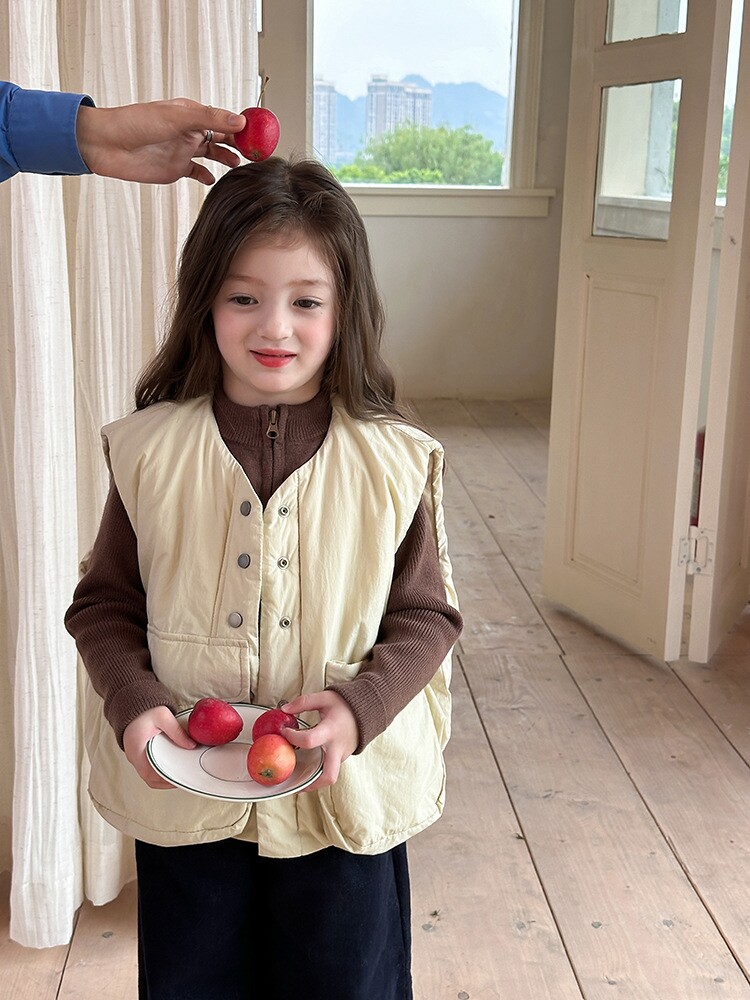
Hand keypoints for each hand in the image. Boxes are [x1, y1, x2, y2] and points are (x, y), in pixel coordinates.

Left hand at [76, 98, 246, 184]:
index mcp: (191, 114)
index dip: (243, 127)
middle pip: (222, 138)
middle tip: (258, 153)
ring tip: (240, 165)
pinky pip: (198, 173)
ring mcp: (183, 150)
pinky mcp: (175, 169)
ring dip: (227, 159)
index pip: (224, 119)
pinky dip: (208, 177)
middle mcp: (189, 131)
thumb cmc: (133, 123)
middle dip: (241, 145)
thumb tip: (239, 123)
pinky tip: (214, 180)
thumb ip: (208, 120)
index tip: (261, 134)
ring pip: (213, 155)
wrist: (106, 145)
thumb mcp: (176, 117)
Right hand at [122, 705, 195, 788]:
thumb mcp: (163, 716)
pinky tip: (171, 766)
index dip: (164, 780)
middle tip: (182, 779)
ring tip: (179, 775)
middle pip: (150, 778)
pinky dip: (160, 770)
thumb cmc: (144, 711)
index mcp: (137, 750)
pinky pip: (149, 767)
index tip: (178, 780)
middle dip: (166, 782)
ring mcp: (135, 756)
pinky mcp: (139, 754)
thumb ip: (177, 731)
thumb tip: (191, 746)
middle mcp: (134, 756)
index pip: (149, 774)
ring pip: (149, 774)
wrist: (132, 705)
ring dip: (163, 777)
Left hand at [281, 690, 358, 790]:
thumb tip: (285, 709)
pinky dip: (316, 769)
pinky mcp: (342, 758)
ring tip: (295, 775)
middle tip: (292, 780)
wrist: (367, 711)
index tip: (284, 732)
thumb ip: (304, 702)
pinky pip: (329, 768)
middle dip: (310, 783)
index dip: (293, 737)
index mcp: (331, 731)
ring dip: (312, 780)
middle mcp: (337, 748)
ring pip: (328, 776)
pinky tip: (305, 763)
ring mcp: (342, 756)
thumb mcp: (325, 698)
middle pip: (328, 776)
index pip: (309, 740)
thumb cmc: (344, 705)